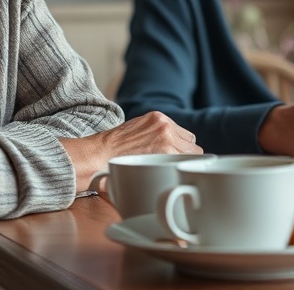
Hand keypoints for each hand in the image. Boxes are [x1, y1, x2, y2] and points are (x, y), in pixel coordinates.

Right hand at [59, 111, 201, 192]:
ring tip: (172, 174)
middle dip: (186, 156)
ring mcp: (167, 136)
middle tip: (175, 169)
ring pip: (193, 153)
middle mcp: (165, 124)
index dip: (182, 149)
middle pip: (192, 144)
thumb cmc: (116, 149)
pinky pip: (186, 161)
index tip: (177, 158)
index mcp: (158, 118)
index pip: (185, 135)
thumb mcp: (137, 130)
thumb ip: (154, 134)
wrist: (100, 153)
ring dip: (184, 164)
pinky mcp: (166, 149)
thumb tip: (171, 150)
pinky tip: (172, 175)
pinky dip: (181, 169)